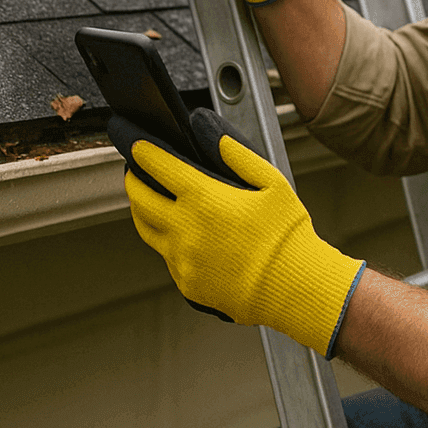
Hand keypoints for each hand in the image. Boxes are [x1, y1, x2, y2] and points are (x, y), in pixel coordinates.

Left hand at [109, 107, 365, 357]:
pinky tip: (178, 233)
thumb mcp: (273, 184)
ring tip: (145, 199)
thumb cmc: (287, 237)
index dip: (142, 151)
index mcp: (204, 200)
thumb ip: (240, 155)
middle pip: (139, 199)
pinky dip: (165, 240)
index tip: (135, 143)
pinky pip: (165, 257)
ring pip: (146, 229)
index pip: (159, 166)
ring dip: (140, 210)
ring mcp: (182, 259)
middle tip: (134, 170)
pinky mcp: (187, 283)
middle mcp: (185, 230)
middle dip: (133, 180)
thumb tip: (216, 137)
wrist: (294, 289)